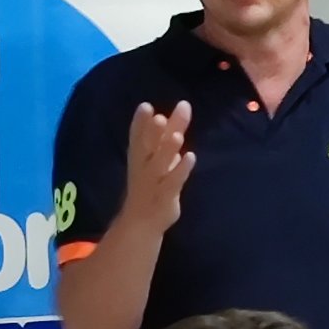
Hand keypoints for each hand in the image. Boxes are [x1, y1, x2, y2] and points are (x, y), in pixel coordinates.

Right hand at [120, 101, 193, 233]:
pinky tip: (191, 157)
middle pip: (148, 148)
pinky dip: (181, 171)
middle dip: (152, 134)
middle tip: (159, 117)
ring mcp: (153, 184)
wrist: (140, 222)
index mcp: (139, 156)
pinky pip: (173, 183)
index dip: (139, 122)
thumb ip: (169, 134)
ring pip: (159, 165)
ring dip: (168, 151)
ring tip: (177, 136)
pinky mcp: (165, 197)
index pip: (137, 136)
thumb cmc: (151, 184)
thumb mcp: (159, 157)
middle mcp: (143, 168)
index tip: (145, 105)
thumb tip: (180, 110)